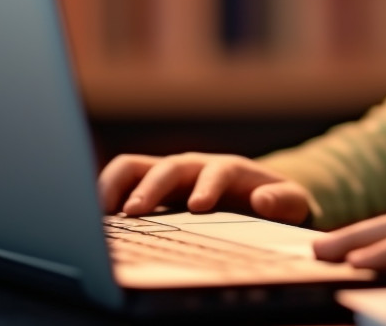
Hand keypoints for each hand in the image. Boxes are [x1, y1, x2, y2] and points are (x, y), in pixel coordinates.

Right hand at [97, 152, 310, 224]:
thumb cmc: (273, 201)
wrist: (259, 196)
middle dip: (150, 187)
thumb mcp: (290, 203)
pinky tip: (95, 219)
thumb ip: (282, 201)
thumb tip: (264, 200)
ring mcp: (168, 174)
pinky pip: (122, 181)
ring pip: (135, 167)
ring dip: (116, 185)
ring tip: (102, 213)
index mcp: (228, 169)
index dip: (207, 186)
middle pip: (168, 167)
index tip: (199, 207)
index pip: (216, 171)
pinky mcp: (149, 187)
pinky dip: (105, 194)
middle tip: (133, 213)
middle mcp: (194, 166)